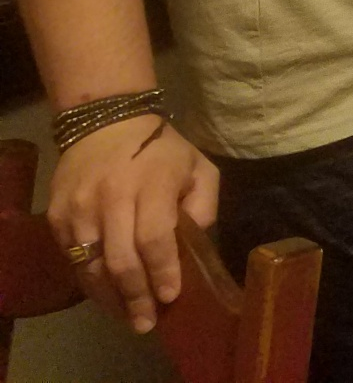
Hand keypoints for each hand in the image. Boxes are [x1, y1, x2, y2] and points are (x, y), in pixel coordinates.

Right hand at [48, 117, 218, 332]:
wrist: (105, 122)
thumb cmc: (160, 149)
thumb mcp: (198, 166)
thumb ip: (204, 204)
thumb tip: (195, 245)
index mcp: (153, 184)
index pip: (155, 237)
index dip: (163, 271)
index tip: (170, 296)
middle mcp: (113, 197)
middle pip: (121, 259)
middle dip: (135, 297)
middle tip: (146, 323)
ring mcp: (80, 208)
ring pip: (92, 266)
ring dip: (110, 298)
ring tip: (127, 317)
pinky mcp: (57, 216)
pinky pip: (72, 259)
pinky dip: (89, 281)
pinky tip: (105, 294)